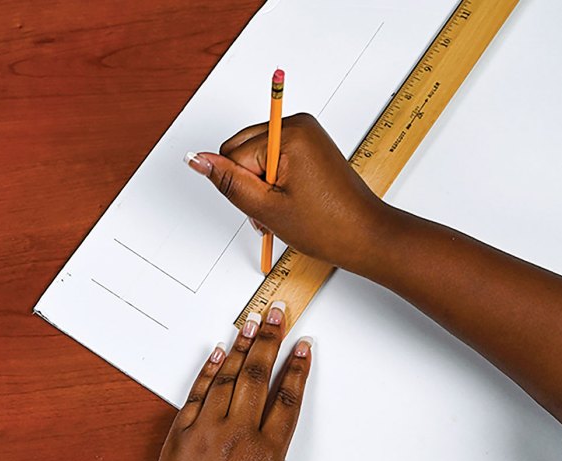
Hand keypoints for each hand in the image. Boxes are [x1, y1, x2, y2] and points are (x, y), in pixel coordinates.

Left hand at [146, 303, 379, 460]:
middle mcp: (235, 437)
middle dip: (270, 340)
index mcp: (264, 456)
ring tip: (250, 321)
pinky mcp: (178, 438)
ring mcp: (204, 433)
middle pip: (258, 376)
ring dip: (240, 346)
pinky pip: (195, 394)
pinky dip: (207, 371)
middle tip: (277, 313)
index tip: (304, 348)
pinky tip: (216, 353)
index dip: (299, 370)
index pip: (288, 400)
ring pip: (227, 377)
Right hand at [184, 113, 390, 271]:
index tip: (268, 204)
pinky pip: (273, 158)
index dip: (243, 187)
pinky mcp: (309, 145)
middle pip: (241, 150)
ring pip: (255, 157)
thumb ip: (227, 181)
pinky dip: (274, 182)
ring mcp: (306, 134)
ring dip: (261, 187)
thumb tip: (196, 159)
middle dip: (250, 184)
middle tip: (275, 209)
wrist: (366, 236)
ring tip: (285, 209)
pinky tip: (291, 201)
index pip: (232, 154)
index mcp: (289, 133)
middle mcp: (298, 125)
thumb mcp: (267, 207)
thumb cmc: (329, 225)